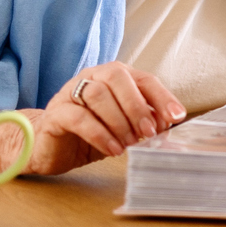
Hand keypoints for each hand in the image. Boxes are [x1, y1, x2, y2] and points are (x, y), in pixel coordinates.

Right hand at [0, 62, 184, 175]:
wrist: (50, 147)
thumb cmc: (91, 133)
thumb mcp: (124, 127)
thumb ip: (144, 121)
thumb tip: (171, 124)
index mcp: (114, 77)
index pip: (143, 79)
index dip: (162, 96)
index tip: (175, 117)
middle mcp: (92, 77)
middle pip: (117, 77)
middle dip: (138, 106)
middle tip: (148, 132)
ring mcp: (71, 93)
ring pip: (98, 94)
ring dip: (119, 121)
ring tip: (129, 144)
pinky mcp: (56, 113)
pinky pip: (79, 117)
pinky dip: (100, 134)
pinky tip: (113, 149)